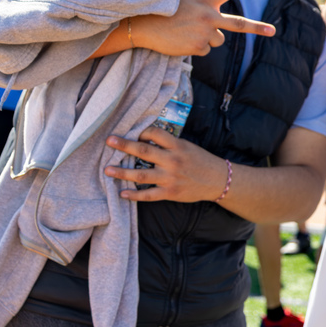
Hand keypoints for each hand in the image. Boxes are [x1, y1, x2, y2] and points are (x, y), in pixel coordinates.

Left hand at [105, 126, 227, 202]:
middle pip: (144, 151)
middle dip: (125, 145)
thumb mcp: (188, 147)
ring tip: (107, 170)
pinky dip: (134, 195)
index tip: (131, 131)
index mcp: (178, 146)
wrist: (218, 180)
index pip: (155, 133)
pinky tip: (122, 193)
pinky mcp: (170, 192)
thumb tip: (146, 139)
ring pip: (141, 175)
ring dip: (122, 172)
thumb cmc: (201, 161)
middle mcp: (172, 161)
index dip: (142, 131)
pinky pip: (148, 195)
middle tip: (109, 141)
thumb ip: (169, 144)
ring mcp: (170, 178)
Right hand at [131, 0, 275, 56]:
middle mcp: (208, 18)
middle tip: (272, 31)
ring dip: (208, 38)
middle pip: (238, 24)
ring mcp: (204, 34)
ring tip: (188, 32)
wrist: (141, 26)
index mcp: (205, 3)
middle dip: (257, 28)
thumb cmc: (158, 7)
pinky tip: (182, 40)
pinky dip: (196, 48)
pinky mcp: (197, 47)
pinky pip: (204, 50)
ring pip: (217, 40)